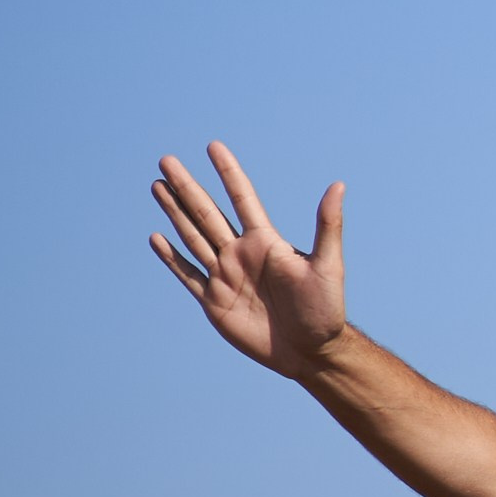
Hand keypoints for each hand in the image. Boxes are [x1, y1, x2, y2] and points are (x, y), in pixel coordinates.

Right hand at [149, 142, 346, 377]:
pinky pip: (188, 275)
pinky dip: (172, 257)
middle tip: (167, 161)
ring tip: (158, 186)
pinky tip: (157, 237)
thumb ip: (328, 225)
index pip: (243, 198)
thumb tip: (338, 184)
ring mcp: (225, 276)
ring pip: (193, 237)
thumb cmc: (325, 309)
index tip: (214, 145)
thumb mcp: (328, 265)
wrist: (310, 350)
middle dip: (187, 187)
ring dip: (174, 212)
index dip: (228, 172)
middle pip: (207, 213)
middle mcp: (242, 254)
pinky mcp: (214, 301)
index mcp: (266, 242)